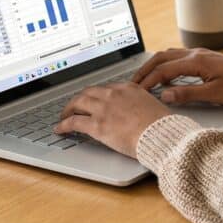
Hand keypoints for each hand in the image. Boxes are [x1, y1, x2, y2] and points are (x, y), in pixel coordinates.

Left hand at [55, 83, 169, 157]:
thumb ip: (141, 105)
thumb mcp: (153, 107)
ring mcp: (103, 109)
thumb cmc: (162, 125)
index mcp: (128, 88)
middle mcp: (113, 94)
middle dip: (79, 99)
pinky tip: (60, 129)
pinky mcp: (97, 125)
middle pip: (88, 92)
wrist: (161, 134)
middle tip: (74, 106)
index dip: (96, 95)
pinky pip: (74, 122)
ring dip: (68, 109)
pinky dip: (64, 125)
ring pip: (78, 103)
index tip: (93, 100)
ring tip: (63, 116)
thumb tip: (139, 113)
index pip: (105, 88)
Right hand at [133, 48, 222, 105]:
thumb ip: (188, 94)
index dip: (148, 80)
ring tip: (144, 78)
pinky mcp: (204, 58)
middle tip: (132, 83)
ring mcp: (199, 54)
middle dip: (145, 69)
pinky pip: (178, 57)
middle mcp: (195, 54)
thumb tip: (165, 95)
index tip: (136, 90)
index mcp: (196, 62)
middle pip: (161, 58)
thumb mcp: (215, 94)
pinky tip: (166, 75)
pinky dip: (166, 64)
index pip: (164, 70)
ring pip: (169, 55)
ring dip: (154, 65)